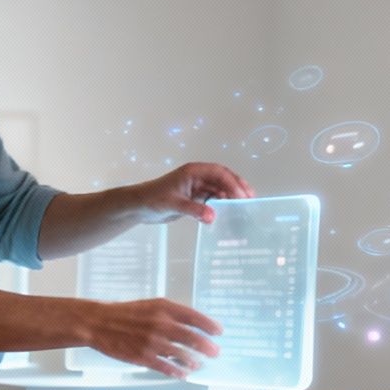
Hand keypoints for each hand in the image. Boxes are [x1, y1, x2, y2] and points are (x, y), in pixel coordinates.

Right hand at [90, 299, 222, 378]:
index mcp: (163, 308)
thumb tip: (191, 325)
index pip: (193, 316)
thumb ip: (170, 313)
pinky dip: (177, 371)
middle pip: (192, 337)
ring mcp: (152, 342)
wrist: (99, 323)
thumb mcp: (151, 305)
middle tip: (215, 352)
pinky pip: (166, 367)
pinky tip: (183, 374)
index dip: (209, 325)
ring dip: (193, 361)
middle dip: (207, 346)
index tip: (219, 332)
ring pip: (181, 354)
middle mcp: (160, 324)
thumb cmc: (126, 313)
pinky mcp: (143, 356)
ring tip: (199, 364)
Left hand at [135, 162, 255, 225]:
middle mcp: (197, 177)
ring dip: (231, 196)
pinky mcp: (194, 198)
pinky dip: (222, 205)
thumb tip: (213, 217)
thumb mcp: (173, 204)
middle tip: (251, 199)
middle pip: (222, 179)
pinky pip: (213, 199)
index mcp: (193, 171)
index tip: (242, 196)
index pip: (218, 173)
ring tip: (244, 207)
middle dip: (237, 187)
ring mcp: (196, 187)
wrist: (139, 207)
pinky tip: (229, 213)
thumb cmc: (153, 199)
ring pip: (219, 189)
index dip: (232, 183)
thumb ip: (193, 210)